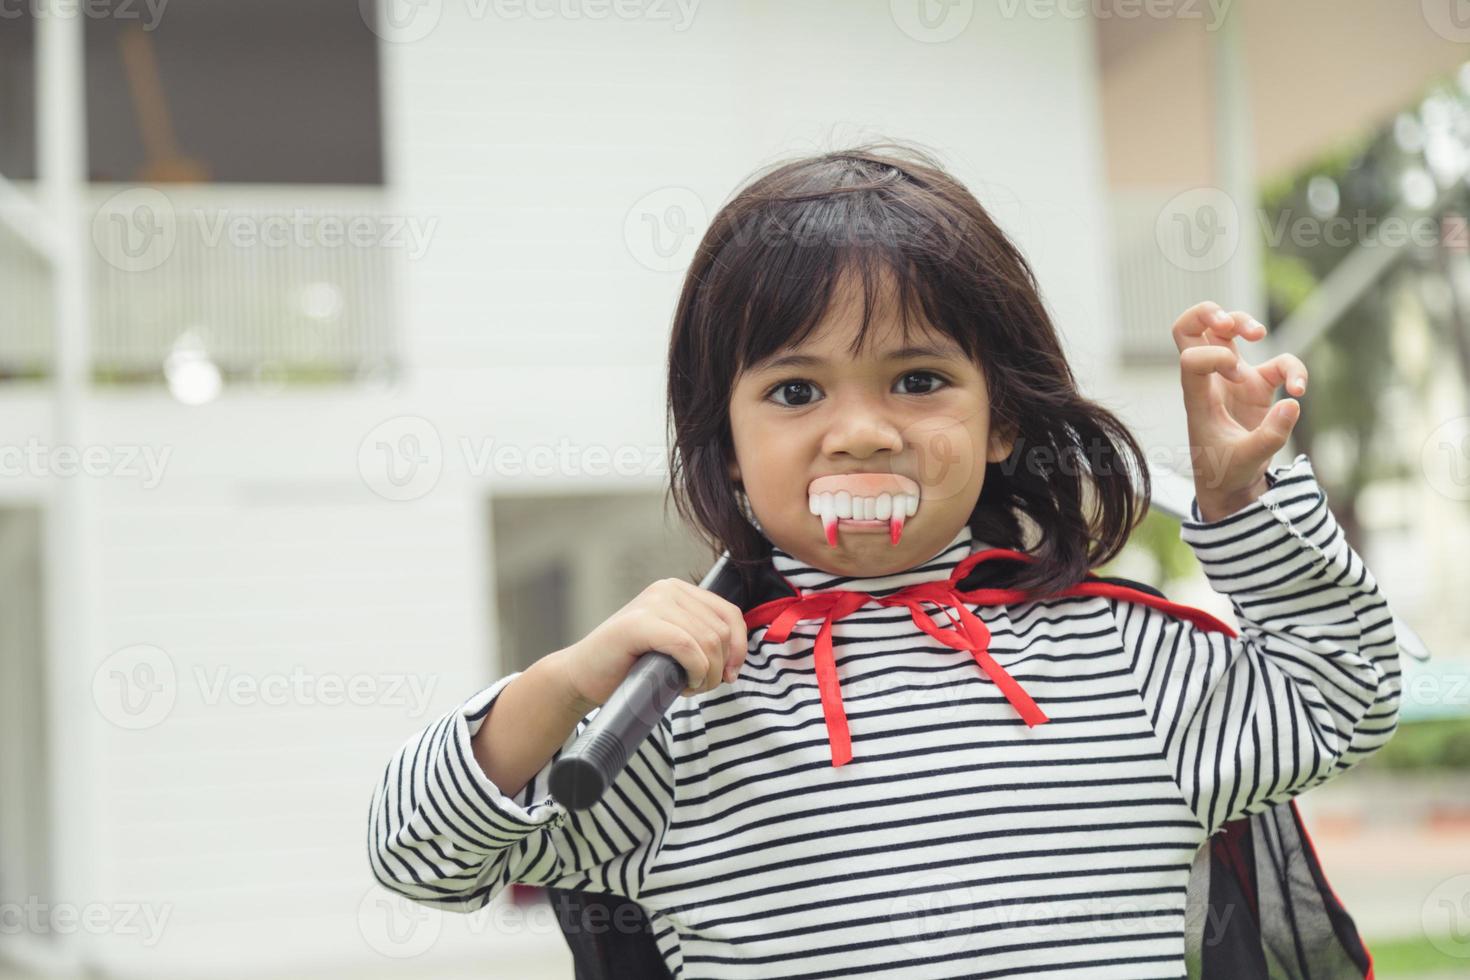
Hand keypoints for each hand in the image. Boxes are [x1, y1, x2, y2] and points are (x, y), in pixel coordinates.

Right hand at [551, 578, 747, 711]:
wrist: (581, 676)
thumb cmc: (628, 666)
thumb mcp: (672, 645)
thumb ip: (700, 638)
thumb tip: (737, 655)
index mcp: (677, 590)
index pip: (730, 614)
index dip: (738, 648)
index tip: (729, 674)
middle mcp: (666, 589)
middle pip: (721, 631)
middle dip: (718, 667)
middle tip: (699, 687)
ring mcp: (651, 603)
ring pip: (708, 641)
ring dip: (706, 674)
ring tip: (688, 688)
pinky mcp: (638, 624)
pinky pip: (686, 647)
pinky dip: (694, 670)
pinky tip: (684, 684)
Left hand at [1173, 301, 1306, 521]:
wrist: (1230, 487)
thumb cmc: (1225, 473)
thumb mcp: (1245, 461)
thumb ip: (1269, 436)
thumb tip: (1293, 403)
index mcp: (1198, 397)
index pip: (1190, 359)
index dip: (1214, 357)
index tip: (1234, 378)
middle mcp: (1211, 382)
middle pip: (1192, 328)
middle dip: (1207, 313)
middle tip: (1228, 324)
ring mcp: (1234, 380)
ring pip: (1227, 331)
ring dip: (1242, 320)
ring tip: (1258, 333)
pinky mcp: (1258, 387)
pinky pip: (1278, 364)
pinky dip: (1293, 369)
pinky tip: (1300, 390)